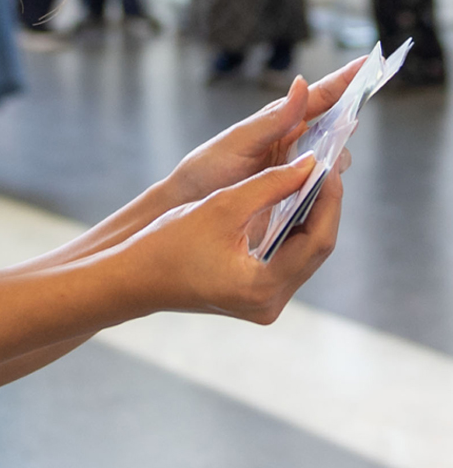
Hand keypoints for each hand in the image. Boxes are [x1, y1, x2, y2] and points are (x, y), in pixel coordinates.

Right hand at [129, 150, 346, 321]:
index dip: (328, 199)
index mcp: (263, 286)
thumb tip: (311, 165)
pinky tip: (290, 200)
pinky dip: (292, 229)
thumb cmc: (169, 243)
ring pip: (304, 253)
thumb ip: (270, 185)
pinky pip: (288, 258)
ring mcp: (265, 303)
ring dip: (309, 215)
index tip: (330, 164)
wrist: (137, 276)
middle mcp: (271, 303)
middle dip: (323, 205)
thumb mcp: (222, 206)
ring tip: (310, 176)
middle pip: (316, 248)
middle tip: (325, 165)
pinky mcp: (257, 296)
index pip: (317, 240)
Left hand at [164, 58, 364, 205]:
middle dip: (349, 115)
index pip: (318, 96)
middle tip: (360, 110)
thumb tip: (302, 83)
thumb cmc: (207, 169)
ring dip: (341, 151)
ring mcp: (292, 164)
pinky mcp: (292, 190)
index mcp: (278, 120)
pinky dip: (331, 179)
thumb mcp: (239, 141)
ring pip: (331, 154)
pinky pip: (321, 181)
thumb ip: (273, 119)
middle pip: (332, 124)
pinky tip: (333, 181)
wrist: (187, 204)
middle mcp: (289, 139)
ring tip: (342, 150)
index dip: (344, 80)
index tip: (370, 62)